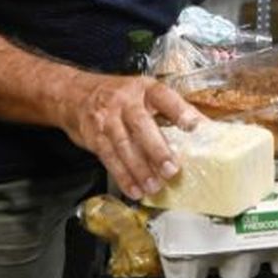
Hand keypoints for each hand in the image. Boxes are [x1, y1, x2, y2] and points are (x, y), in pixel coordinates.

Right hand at [62, 73, 197, 200]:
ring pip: (124, 145)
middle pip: (141, 124)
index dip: (180, 110)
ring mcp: (106, 118)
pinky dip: (122, 176)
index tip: (194, 125)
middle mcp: (125, 101)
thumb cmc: (119, 97)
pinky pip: (109, 158)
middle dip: (157, 149)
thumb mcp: (144, 93)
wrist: (74, 94)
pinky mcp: (94, 136)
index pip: (164, 97)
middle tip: (171, 170)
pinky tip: (134, 189)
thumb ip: (170, 110)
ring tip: (154, 186)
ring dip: (140, 170)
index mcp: (144, 88)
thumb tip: (203, 127)